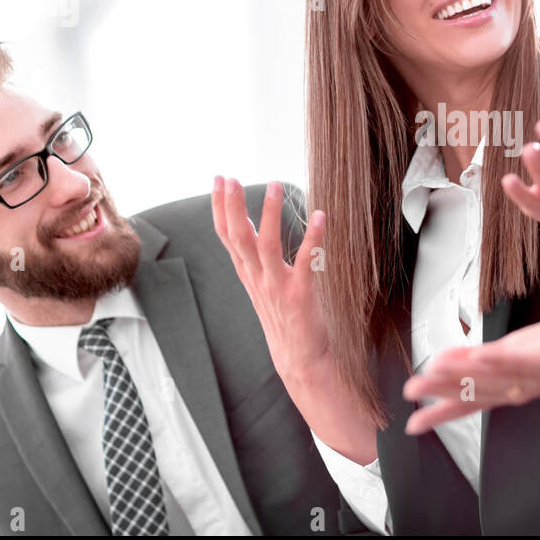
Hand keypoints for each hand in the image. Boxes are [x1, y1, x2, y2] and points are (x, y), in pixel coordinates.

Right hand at [211, 177, 331, 383]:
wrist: (300, 361)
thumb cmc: (284, 320)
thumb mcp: (262, 286)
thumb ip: (254, 258)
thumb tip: (247, 225)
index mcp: (248, 275)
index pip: (227, 237)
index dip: (220, 208)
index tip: (219, 180)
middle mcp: (258, 280)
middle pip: (238, 238)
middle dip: (232, 207)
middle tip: (229, 178)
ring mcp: (277, 288)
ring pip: (266, 246)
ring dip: (269, 215)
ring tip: (273, 185)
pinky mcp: (300, 297)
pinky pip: (306, 263)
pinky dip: (313, 239)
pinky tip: (320, 216)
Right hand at [401, 318, 539, 434]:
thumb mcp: (511, 357)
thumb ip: (480, 362)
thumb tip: (445, 363)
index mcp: (504, 389)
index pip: (467, 404)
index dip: (439, 414)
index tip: (413, 425)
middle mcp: (514, 388)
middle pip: (472, 390)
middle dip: (439, 391)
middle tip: (412, 390)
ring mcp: (528, 375)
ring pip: (488, 376)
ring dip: (460, 373)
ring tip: (434, 369)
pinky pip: (517, 361)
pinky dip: (496, 360)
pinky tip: (477, 356)